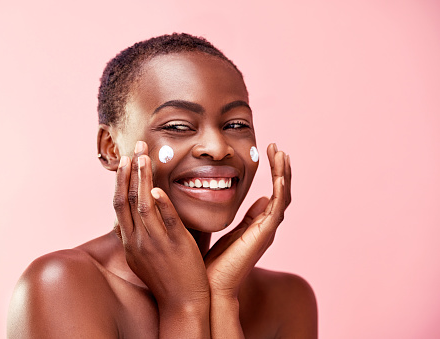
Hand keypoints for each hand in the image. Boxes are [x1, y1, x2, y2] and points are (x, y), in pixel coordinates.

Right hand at [113, 141, 209, 307]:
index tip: (125, 162)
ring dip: (143, 178)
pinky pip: (166, 220)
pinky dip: (161, 203)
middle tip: (135, 148)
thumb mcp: (143, 257)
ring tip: (146, 157)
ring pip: (143, 204)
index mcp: (129, 242)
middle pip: (126, 200)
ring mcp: (155, 242)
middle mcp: (137, 240)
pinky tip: (158, 188)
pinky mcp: (175, 245)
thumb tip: (139, 214)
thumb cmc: (167, 277)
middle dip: (130, 171)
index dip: (121, 181)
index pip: (119, 205)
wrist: (182, 303)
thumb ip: (140, 234)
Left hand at [204, 143, 291, 298]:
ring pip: (283, 196)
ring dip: (284, 174)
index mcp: (257, 226)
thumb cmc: (214, 263)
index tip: (269, 153)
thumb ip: (244, 218)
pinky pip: (278, 206)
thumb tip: (258, 200)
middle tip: (278, 148)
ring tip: (281, 153)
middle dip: (281, 170)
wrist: (211, 287)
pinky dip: (281, 188)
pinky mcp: (264, 234)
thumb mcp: (229, 233)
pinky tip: (280, 172)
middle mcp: (266, 227)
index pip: (272, 195)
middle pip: (282, 193)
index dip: (273, 175)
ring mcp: (267, 230)